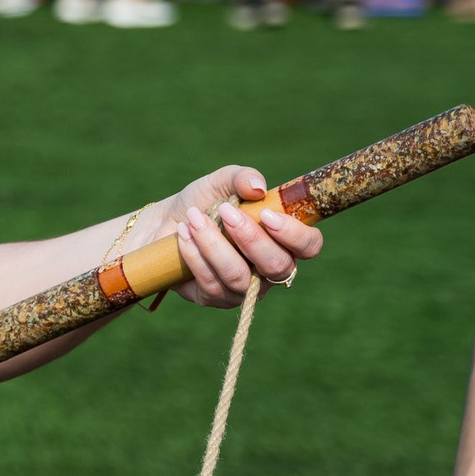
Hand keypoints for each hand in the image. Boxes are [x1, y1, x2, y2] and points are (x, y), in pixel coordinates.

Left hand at [150, 165, 322, 306]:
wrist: (165, 220)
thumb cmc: (204, 201)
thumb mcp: (221, 182)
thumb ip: (242, 178)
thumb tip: (257, 187)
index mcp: (282, 240)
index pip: (309, 246)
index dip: (295, 235)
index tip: (267, 215)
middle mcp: (268, 269)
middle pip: (278, 267)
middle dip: (251, 239)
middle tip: (225, 211)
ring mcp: (243, 287)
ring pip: (239, 277)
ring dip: (214, 245)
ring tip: (194, 218)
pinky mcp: (214, 297)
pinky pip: (211, 284)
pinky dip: (195, 255)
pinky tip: (184, 234)